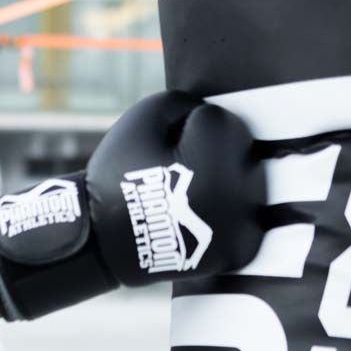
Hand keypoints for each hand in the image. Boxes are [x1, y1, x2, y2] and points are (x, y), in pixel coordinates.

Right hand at [0, 90, 265, 320]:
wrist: (104, 243)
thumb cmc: (120, 176)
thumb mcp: (143, 117)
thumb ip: (182, 100)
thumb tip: (209, 111)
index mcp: (223, 149)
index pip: (219, 120)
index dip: (185, 129)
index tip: (162, 150)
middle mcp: (245, 186)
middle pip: (237, 151)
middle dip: (208, 154)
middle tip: (172, 173)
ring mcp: (246, 223)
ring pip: (245, 184)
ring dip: (221, 182)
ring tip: (185, 196)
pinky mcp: (241, 250)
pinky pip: (245, 219)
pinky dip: (226, 214)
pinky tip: (198, 216)